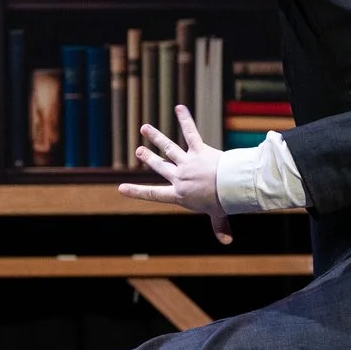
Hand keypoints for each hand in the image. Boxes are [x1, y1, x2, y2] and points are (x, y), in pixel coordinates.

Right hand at [118, 106, 231, 243]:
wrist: (229, 187)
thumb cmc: (222, 202)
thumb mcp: (218, 216)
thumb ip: (220, 227)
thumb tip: (227, 242)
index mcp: (179, 194)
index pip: (153, 194)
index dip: (136, 191)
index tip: (121, 188)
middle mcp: (180, 177)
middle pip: (160, 166)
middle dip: (148, 158)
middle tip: (139, 151)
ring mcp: (188, 162)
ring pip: (168, 148)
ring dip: (156, 137)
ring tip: (144, 127)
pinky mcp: (199, 150)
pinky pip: (191, 133)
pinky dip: (185, 120)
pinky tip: (179, 107)